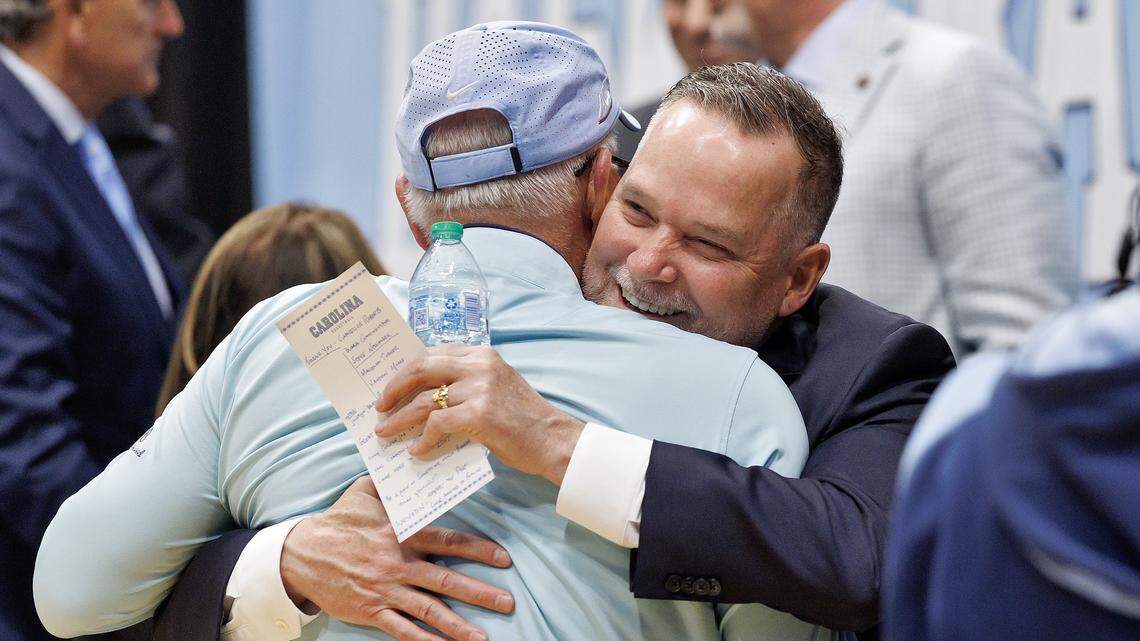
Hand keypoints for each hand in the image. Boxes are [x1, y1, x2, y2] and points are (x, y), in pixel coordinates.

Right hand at [280, 477, 513, 640]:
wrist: (301, 554)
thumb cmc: (337, 521)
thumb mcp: (363, 492)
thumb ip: (391, 481)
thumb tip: (410, 462)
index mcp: (402, 534)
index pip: (449, 542)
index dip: (479, 550)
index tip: (504, 560)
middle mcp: (399, 564)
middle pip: (446, 581)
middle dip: (480, 593)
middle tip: (508, 603)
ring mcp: (386, 590)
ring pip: (429, 611)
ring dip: (458, 626)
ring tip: (483, 638)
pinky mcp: (371, 610)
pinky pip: (402, 631)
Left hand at [375, 345, 584, 485]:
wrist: (552, 439)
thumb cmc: (523, 420)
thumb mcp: (495, 388)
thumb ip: (465, 385)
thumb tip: (424, 399)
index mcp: (481, 354)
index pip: (432, 353)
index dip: (406, 369)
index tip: (389, 385)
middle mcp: (479, 364)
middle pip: (421, 368)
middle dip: (394, 387)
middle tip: (380, 406)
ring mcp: (479, 387)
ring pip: (424, 400)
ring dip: (400, 418)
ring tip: (386, 432)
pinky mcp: (479, 413)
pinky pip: (436, 424)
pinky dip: (422, 439)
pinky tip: (417, 451)